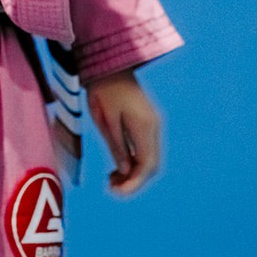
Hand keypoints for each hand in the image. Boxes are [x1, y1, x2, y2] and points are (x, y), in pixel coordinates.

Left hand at [86, 69, 160, 195]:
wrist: (109, 63)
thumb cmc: (102, 89)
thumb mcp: (105, 120)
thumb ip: (116, 146)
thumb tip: (125, 171)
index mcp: (144, 126)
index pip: (147, 165)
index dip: (134, 183)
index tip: (116, 193)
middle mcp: (154, 126)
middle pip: (152, 165)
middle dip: (134, 181)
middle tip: (110, 188)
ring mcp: (152, 123)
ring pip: (150, 158)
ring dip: (134, 173)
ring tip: (110, 180)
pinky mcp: (147, 121)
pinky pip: (145, 148)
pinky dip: (134, 162)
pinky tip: (117, 167)